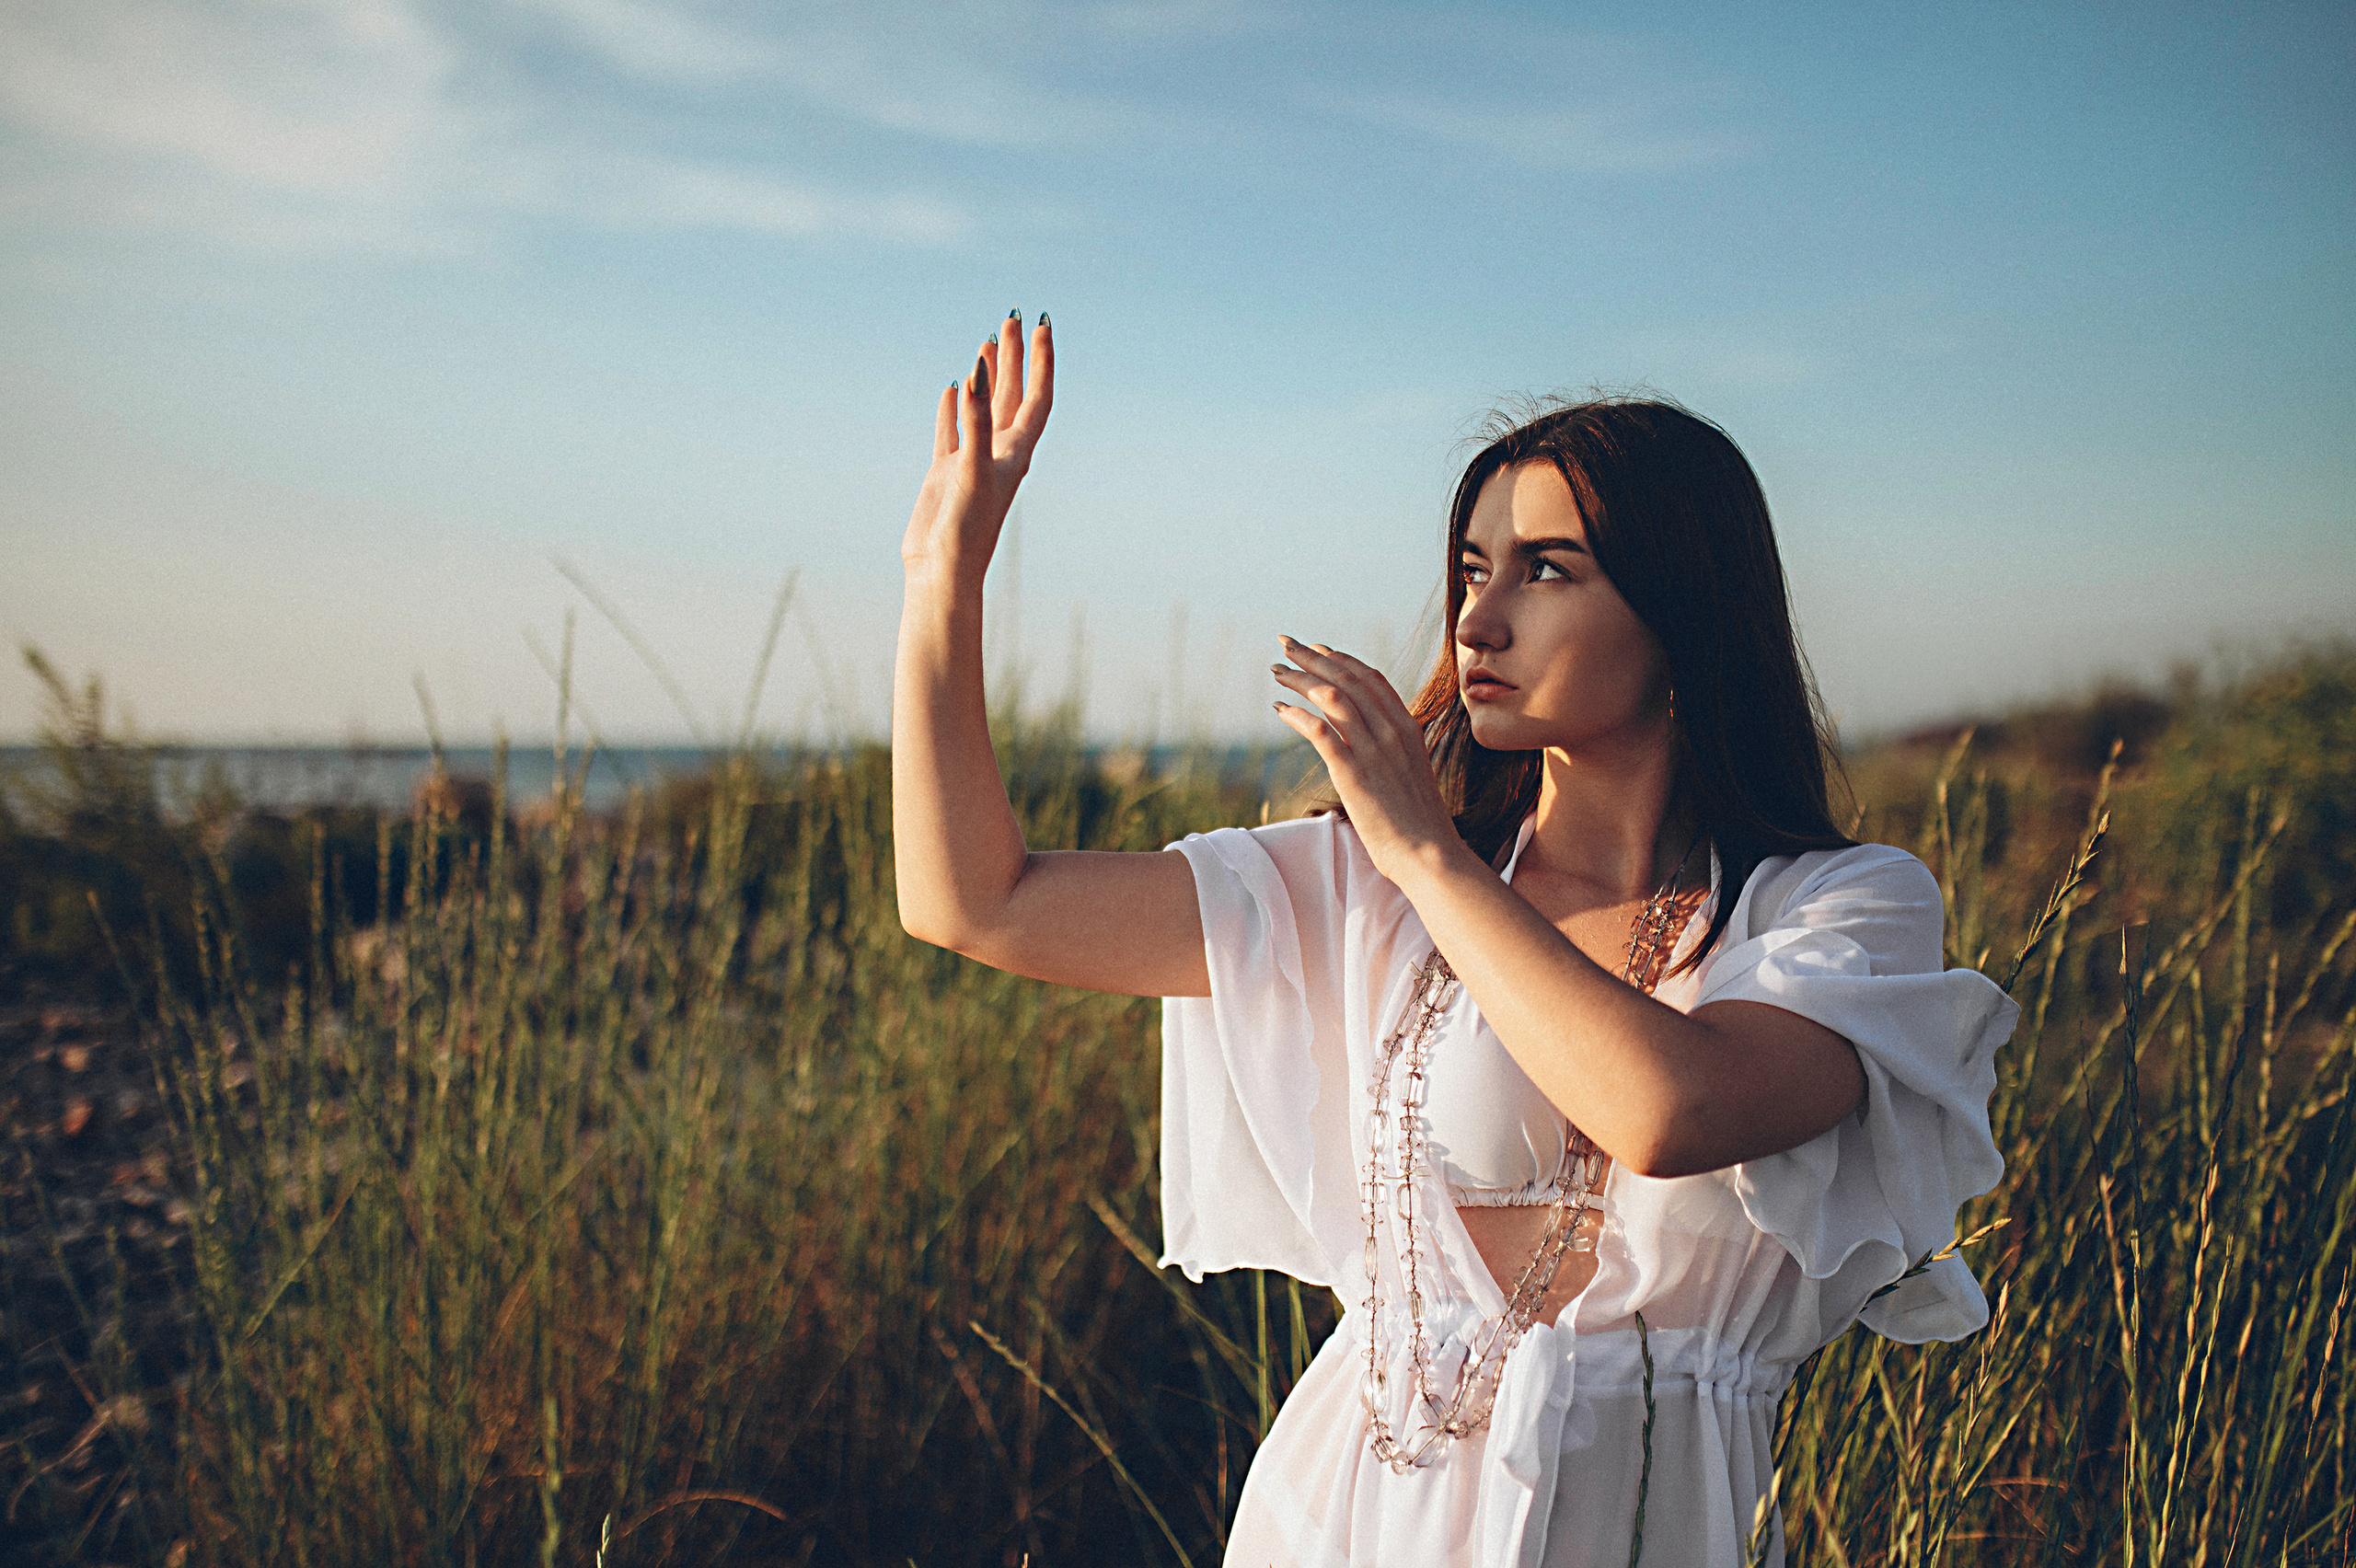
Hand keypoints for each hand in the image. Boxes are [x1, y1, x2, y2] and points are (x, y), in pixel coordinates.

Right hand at [902, 313, 1053, 587]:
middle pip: (1012, 395)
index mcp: (1015, 454)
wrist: (941, 571)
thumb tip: (979, 375)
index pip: (1036, 398)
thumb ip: (976, 422)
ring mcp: (972, 462)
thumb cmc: (966, 529)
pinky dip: (954, 408)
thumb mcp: (972, 470)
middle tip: (1012, 318)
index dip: (1042, 362)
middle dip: (1014, 358)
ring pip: (984, 408)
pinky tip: (954, 388)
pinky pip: (953, 430)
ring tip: (988, 342)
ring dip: (988, 376)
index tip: (1042, 326)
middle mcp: (998, 454)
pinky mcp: (946, 473)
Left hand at [1270, 637, 1471, 886]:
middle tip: (1286, 644)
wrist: (1430, 855)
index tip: (1319, 649)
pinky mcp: (1354, 773)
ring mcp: (1374, 751)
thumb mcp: (1412, 774)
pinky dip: (1298, 715)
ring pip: (1332, 698)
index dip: (1343, 661)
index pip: (1372, 679)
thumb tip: (1373, 747)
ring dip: (1302, 679)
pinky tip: (1280, 709)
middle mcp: (1392, 732)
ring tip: (1277, 671)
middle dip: (1313, 658)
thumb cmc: (1420, 825)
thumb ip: (1394, 753)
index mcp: (1408, 728)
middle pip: (1347, 680)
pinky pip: (1321, 732)